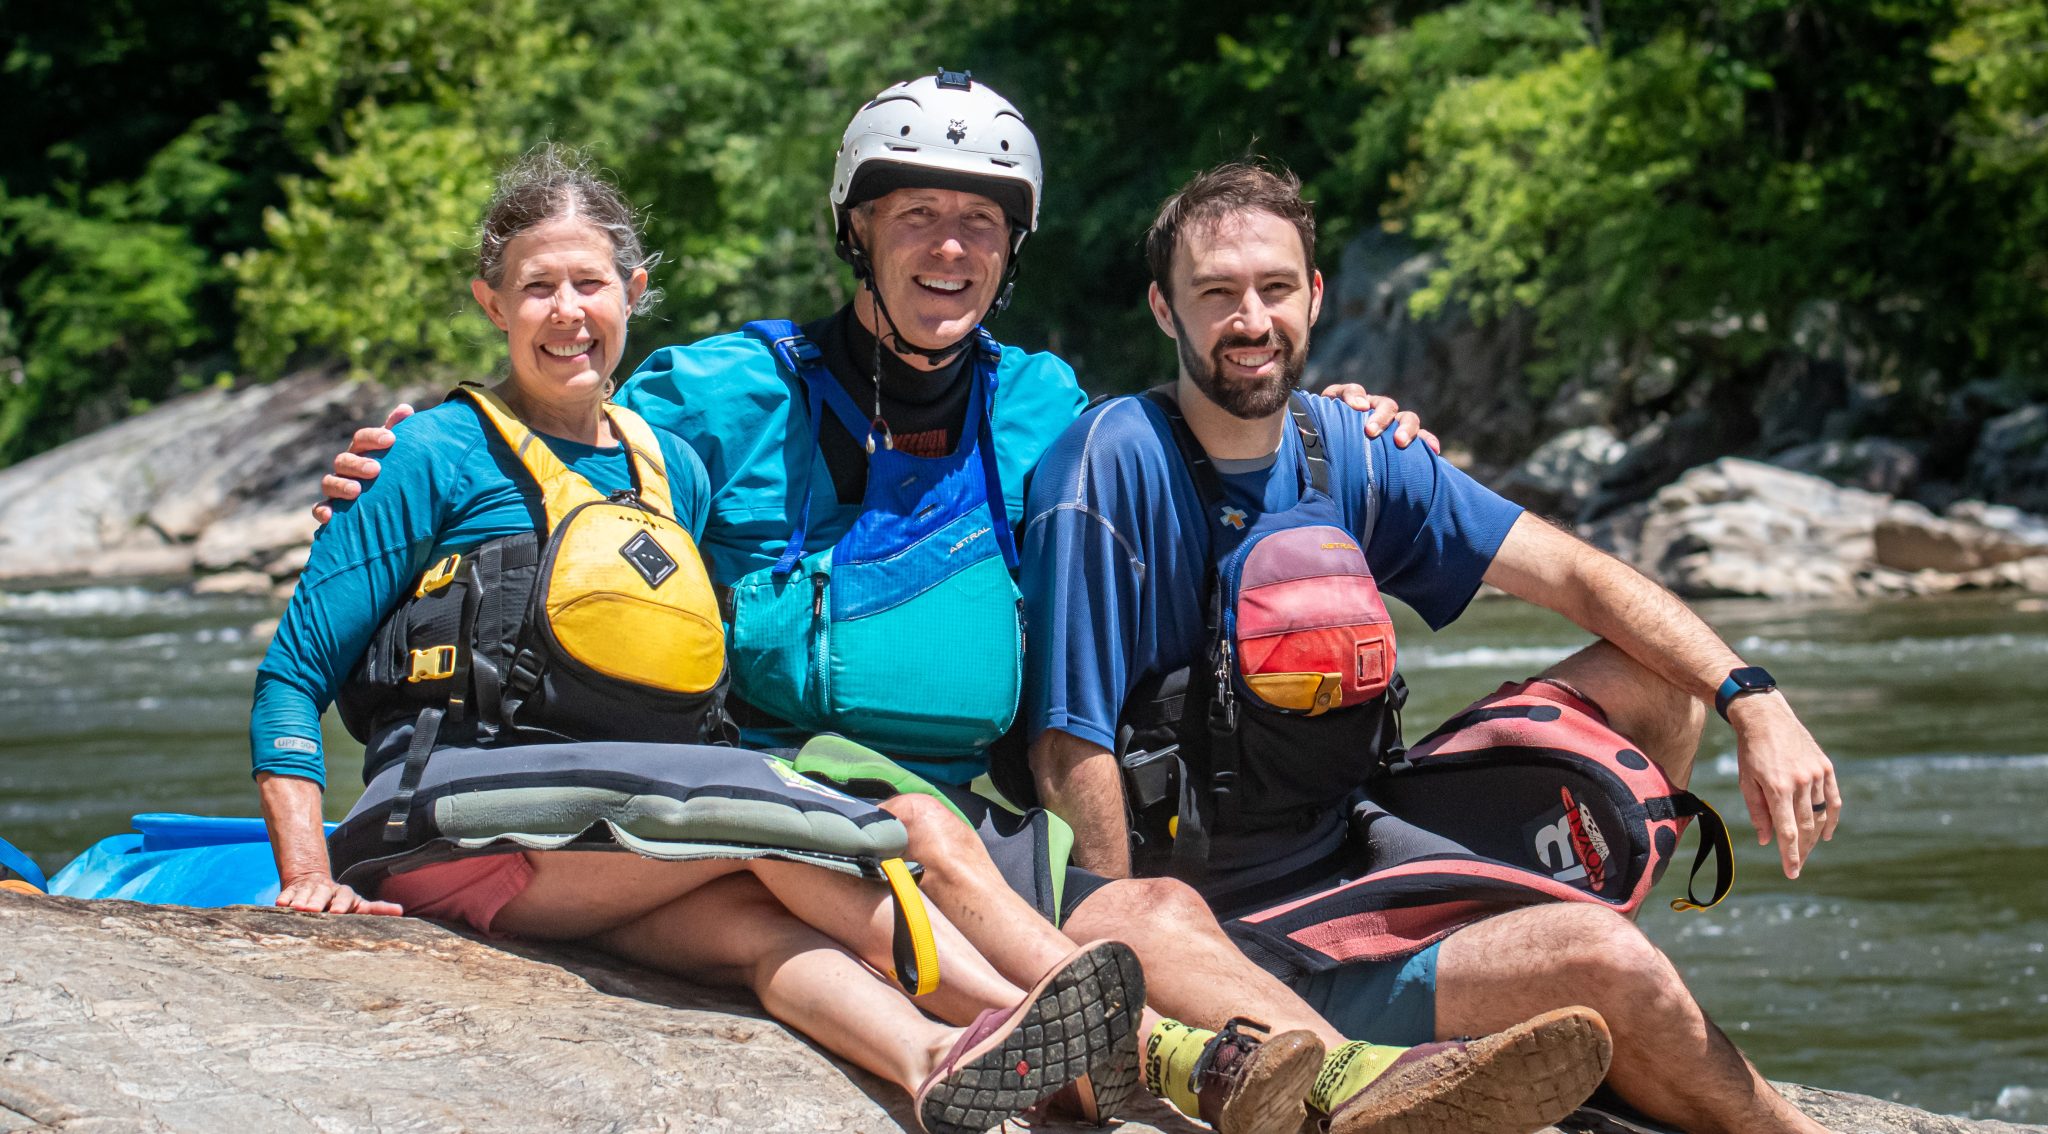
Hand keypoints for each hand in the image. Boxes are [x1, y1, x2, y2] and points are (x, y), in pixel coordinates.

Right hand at [276, 870, 403, 915]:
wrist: (311, 882)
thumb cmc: (340, 903)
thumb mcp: (357, 906)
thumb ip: (376, 909)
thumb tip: (401, 910)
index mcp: (347, 896)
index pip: (349, 897)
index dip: (344, 904)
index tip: (341, 912)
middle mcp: (329, 891)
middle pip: (327, 895)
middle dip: (323, 902)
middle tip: (319, 911)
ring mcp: (311, 890)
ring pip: (308, 894)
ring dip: (304, 901)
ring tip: (299, 908)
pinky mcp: (293, 891)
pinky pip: (289, 894)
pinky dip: (286, 898)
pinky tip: (281, 903)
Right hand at [312, 404, 413, 524]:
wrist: (387, 502)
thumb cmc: (394, 472)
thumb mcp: (399, 454)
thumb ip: (401, 432)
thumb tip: (405, 408)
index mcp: (362, 451)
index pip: (362, 439)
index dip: (374, 437)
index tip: (391, 439)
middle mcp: (346, 467)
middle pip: (344, 460)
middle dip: (358, 464)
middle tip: (375, 469)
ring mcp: (336, 487)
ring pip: (329, 482)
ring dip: (341, 485)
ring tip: (356, 490)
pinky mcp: (331, 509)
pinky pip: (320, 508)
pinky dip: (322, 511)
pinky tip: (330, 516)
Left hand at [1317, 384, 1440, 452]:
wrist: (1331, 461)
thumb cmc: (1321, 445)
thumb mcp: (1315, 433)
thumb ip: (1311, 424)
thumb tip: (1306, 424)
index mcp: (1350, 404)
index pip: (1352, 391)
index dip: (1354, 396)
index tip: (1357, 407)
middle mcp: (1374, 410)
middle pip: (1384, 404)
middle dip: (1380, 416)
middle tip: (1371, 431)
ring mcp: (1392, 423)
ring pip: (1406, 417)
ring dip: (1405, 428)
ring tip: (1399, 441)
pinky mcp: (1405, 438)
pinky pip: (1422, 437)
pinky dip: (1427, 441)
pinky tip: (1433, 450)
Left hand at [1727, 692, 1841, 879]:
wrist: (1766, 717)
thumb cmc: (1751, 751)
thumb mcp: (1746, 782)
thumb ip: (1758, 812)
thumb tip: (1768, 841)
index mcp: (1777, 788)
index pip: (1787, 831)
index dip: (1790, 855)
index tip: (1792, 873)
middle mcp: (1800, 782)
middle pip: (1806, 826)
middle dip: (1802, 850)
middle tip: (1798, 864)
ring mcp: (1816, 774)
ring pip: (1821, 815)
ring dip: (1815, 837)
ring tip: (1808, 850)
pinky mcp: (1825, 767)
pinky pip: (1833, 799)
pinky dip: (1832, 819)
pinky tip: (1826, 833)